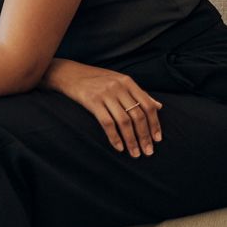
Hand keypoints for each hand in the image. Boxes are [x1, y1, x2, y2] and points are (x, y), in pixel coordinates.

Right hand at [42, 58, 162, 157]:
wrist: (68, 73)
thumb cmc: (95, 79)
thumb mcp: (118, 81)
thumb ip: (138, 93)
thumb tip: (159, 106)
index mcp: (127, 82)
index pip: (147, 105)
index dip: (155, 124)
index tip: (157, 139)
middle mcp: (118, 87)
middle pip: (137, 115)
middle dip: (144, 136)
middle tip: (148, 152)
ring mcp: (105, 93)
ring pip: (124, 121)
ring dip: (131, 140)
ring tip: (135, 153)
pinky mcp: (92, 101)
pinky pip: (107, 122)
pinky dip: (114, 137)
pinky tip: (118, 147)